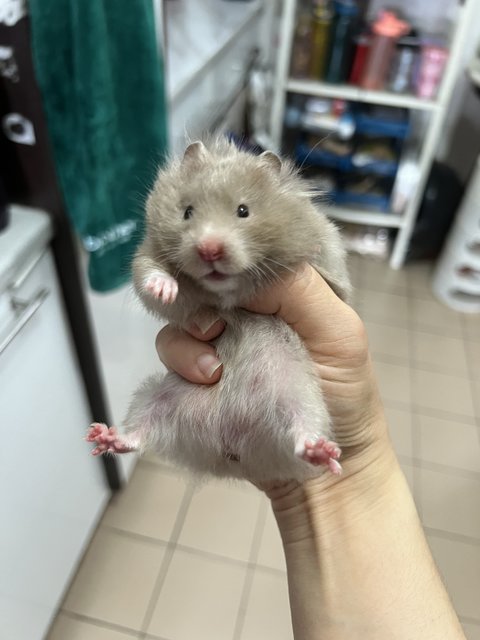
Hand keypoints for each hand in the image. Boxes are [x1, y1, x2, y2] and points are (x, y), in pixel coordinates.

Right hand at [155, 265, 387, 489]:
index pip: (238, 259)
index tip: (210, 268)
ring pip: (180, 320)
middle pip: (198, 283)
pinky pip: (170, 355)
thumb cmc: (344, 395)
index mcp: (277, 294)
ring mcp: (218, 345)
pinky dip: (178, 363)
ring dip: (188, 340)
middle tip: (211, 327)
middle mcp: (243, 313)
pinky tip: (205, 383)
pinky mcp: (196, 378)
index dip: (219, 258)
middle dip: (191, 296)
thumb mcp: (338, 331)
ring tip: (214, 372)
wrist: (317, 467)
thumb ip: (297, 288)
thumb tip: (239, 269)